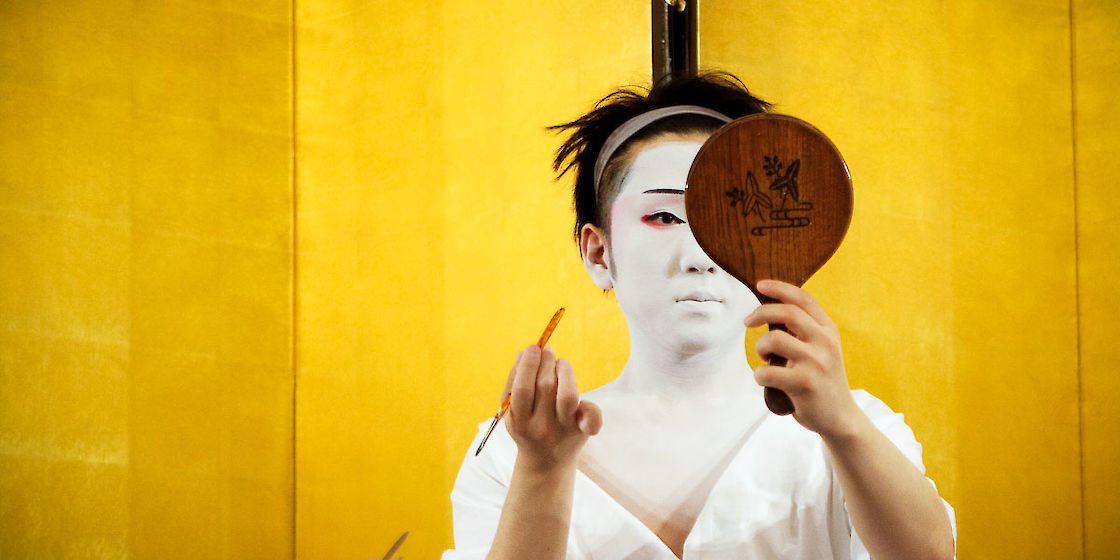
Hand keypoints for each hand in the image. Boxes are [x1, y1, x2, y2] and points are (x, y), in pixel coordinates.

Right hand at [502, 345, 601, 471]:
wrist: (546, 464)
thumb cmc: (528, 427)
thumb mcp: (513, 411)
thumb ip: (514, 383)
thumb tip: (523, 354)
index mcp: (519, 422)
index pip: (523, 389)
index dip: (529, 365)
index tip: (533, 347)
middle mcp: (542, 427)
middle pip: (545, 386)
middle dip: (546, 361)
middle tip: (547, 351)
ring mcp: (564, 430)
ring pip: (568, 395)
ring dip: (565, 371)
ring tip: (561, 363)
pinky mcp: (583, 431)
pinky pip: (592, 416)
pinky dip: (592, 405)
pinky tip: (583, 395)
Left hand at [745, 280, 860, 438]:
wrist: (840, 417)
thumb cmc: (822, 379)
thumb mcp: (821, 349)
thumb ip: (804, 330)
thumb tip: (769, 309)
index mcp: (828, 330)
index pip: (803, 299)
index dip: (780, 288)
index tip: (760, 285)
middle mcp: (825, 342)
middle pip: (787, 313)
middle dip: (761, 312)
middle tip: (747, 322)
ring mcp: (816, 363)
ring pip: (774, 339)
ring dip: (760, 347)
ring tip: (764, 358)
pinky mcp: (805, 384)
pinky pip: (768, 371)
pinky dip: (759, 374)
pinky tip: (765, 379)